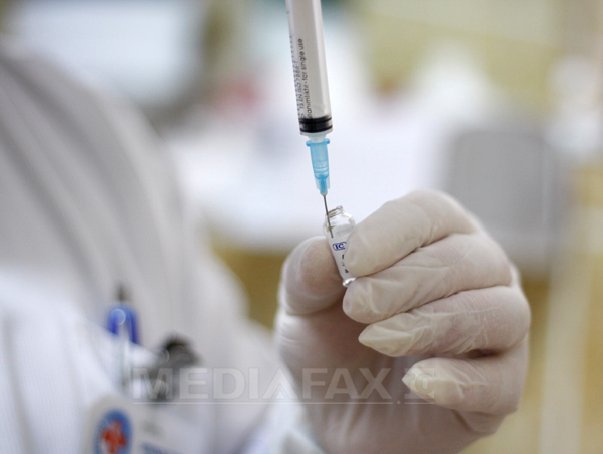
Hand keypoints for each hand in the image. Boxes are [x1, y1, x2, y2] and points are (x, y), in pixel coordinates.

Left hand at [276, 191, 529, 452]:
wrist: (337, 409)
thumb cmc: (329, 342)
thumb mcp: (303, 308)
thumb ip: (306, 276)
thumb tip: (321, 249)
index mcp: (432, 238)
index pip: (431, 213)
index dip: (394, 230)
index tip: (352, 261)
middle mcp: (476, 274)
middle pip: (468, 258)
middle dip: (408, 281)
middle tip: (358, 307)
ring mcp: (496, 330)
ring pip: (498, 311)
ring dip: (432, 323)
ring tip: (376, 339)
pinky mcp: (498, 387)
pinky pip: (500, 380)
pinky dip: (461, 380)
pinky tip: (416, 383)